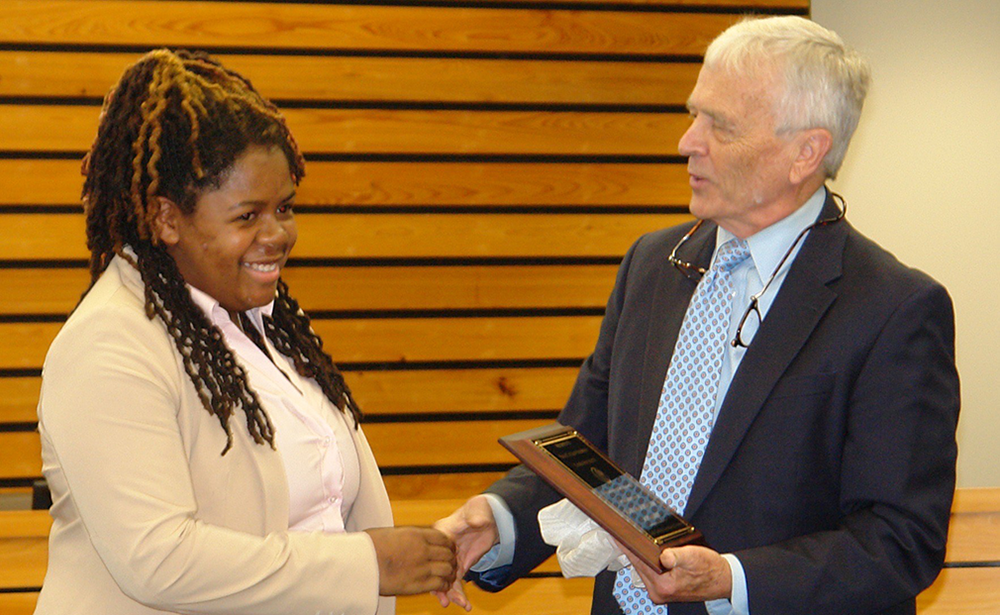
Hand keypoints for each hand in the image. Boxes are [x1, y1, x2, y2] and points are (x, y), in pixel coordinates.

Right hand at [364, 526, 456, 595]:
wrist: (359, 563)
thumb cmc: (368, 547)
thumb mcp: (390, 534)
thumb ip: (406, 536)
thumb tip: (408, 538)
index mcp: (415, 535)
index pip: (443, 537)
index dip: (448, 544)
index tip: (448, 548)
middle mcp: (422, 549)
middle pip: (448, 553)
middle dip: (451, 558)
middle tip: (450, 563)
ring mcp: (421, 567)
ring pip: (448, 569)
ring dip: (450, 573)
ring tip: (448, 576)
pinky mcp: (417, 584)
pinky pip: (440, 584)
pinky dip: (444, 585)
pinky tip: (442, 586)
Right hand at [431, 495, 499, 609]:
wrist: (492, 518)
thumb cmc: (480, 509)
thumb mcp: (478, 509)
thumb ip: (476, 515)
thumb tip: (476, 521)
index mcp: (442, 532)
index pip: (433, 551)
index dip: (433, 566)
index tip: (437, 578)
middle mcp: (442, 548)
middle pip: (436, 569)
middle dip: (439, 586)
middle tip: (445, 600)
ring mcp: (450, 558)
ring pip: (444, 579)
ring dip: (449, 594)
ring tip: (459, 604)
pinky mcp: (459, 566)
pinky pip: (455, 582)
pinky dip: (457, 594)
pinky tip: (465, 605)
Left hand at [621, 544, 731, 603]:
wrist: (724, 580)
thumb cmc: (710, 569)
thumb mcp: (694, 557)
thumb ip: (677, 556)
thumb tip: (664, 556)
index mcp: (662, 586)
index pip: (638, 562)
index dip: (627, 546)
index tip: (616, 535)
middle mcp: (658, 592)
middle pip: (638, 566)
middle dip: (633, 550)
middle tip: (624, 533)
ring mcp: (660, 593)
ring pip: (643, 569)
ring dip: (641, 556)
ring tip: (635, 541)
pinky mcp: (664, 590)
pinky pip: (650, 573)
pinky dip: (648, 562)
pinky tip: (648, 553)